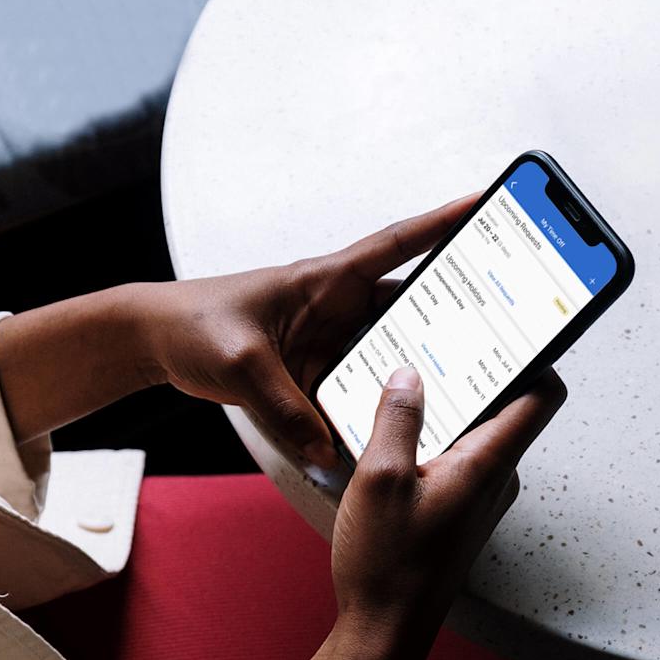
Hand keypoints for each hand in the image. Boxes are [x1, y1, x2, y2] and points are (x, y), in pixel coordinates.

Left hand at [138, 193, 479, 467]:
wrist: (155, 340)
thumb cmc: (193, 325)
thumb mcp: (242, 364)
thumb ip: (286, 410)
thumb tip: (328, 453)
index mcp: (324, 281)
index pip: (397, 245)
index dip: (443, 224)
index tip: (487, 206)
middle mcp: (334, 307)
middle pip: (408, 305)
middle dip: (455, 310)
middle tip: (504, 323)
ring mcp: (327, 340)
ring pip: (387, 351)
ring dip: (418, 365)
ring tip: (467, 384)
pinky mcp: (313, 372)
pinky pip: (357, 386)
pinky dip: (377, 403)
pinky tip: (400, 425)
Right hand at [331, 363, 566, 659]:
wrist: (383, 634)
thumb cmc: (386, 565)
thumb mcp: (380, 478)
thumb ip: (397, 418)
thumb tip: (408, 373)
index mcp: (487, 464)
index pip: (541, 396)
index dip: (534, 356)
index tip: (507, 328)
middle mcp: (495, 479)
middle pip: (505, 407)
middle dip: (472, 373)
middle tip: (434, 342)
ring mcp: (480, 498)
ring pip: (475, 433)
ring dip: (444, 408)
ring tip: (401, 385)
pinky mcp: (460, 512)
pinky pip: (457, 459)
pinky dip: (432, 439)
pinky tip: (391, 437)